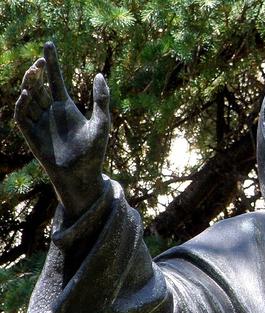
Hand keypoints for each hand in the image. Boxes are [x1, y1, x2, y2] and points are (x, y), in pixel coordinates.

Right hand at [14, 42, 109, 218]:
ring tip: (36, 71)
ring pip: (29, 96)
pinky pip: (22, 116)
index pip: (55, 80)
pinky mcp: (31, 135)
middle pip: (39, 85)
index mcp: (65, 107)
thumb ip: (101, 100)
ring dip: (30, 83)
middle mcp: (49, 112)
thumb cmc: (94, 153)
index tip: (49, 44)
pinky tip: (29, 94)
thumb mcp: (101, 123)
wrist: (82, 176)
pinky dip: (23, 104)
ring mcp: (39, 122)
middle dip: (38, 71)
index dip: (52, 62)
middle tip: (42, 61)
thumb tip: (100, 74)